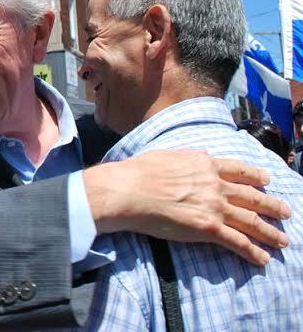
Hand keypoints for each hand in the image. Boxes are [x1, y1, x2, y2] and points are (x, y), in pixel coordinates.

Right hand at [84, 149, 291, 265]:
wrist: (128, 191)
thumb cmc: (139, 172)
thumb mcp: (168, 155)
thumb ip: (189, 157)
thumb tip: (202, 157)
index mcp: (205, 165)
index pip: (239, 170)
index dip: (256, 176)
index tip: (267, 180)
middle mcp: (215, 185)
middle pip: (252, 196)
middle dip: (272, 206)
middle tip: (286, 213)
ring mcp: (214, 207)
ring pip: (251, 221)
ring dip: (270, 233)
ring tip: (282, 241)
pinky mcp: (208, 228)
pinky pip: (238, 242)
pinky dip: (253, 252)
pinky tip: (263, 259)